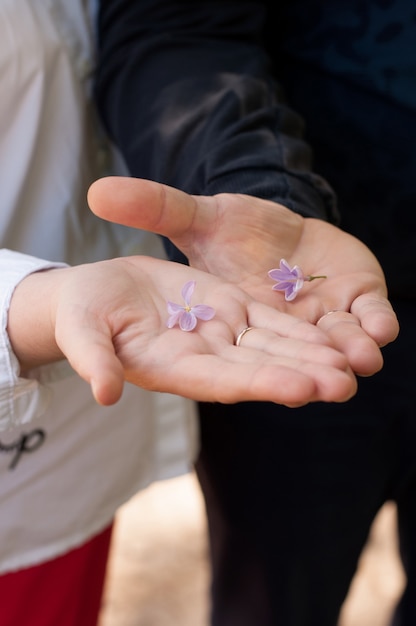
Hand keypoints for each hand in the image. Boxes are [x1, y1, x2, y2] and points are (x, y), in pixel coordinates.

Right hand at [7, 256, 355, 406]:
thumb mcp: (82, 330)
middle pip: (258, 369)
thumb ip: (93, 358)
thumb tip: (103, 393)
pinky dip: (300, 330)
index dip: (259, 384)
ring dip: (312, 356)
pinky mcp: (228, 310)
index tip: (299, 389)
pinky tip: (333, 335)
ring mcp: (218, 336)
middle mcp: (202, 358)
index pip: (219, 381)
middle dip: (301, 377)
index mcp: (169, 367)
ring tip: (355, 364)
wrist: (97, 294)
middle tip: (345, 384)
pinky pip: (269, 322)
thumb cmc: (81, 312)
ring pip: (272, 348)